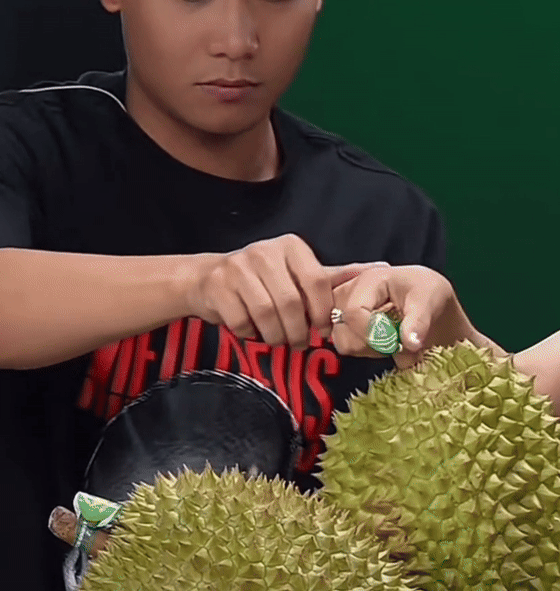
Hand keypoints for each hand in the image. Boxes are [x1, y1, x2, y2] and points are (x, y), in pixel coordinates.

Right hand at [186, 233, 388, 351]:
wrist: (209, 279)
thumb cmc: (264, 280)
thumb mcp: (300, 273)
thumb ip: (336, 276)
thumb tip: (381, 268)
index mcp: (291, 246)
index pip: (318, 283)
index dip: (321, 313)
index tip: (319, 329)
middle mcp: (265, 251)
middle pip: (291, 303)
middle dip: (296, 332)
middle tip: (297, 343)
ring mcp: (238, 267)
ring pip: (265, 314)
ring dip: (274, 336)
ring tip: (276, 339)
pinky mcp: (217, 286)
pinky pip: (241, 321)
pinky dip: (249, 334)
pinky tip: (250, 330)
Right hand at [328, 264, 508, 369]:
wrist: (427, 300)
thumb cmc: (427, 292)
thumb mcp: (431, 300)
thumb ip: (419, 321)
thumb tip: (409, 344)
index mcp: (368, 280)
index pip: (353, 313)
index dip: (373, 334)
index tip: (396, 344)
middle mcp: (348, 292)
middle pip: (341, 329)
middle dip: (368, 343)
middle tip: (394, 338)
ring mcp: (343, 309)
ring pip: (341, 341)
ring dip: (367, 349)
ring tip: (390, 339)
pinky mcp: (345, 324)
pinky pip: (347, 347)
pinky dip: (365, 350)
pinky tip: (381, 341)